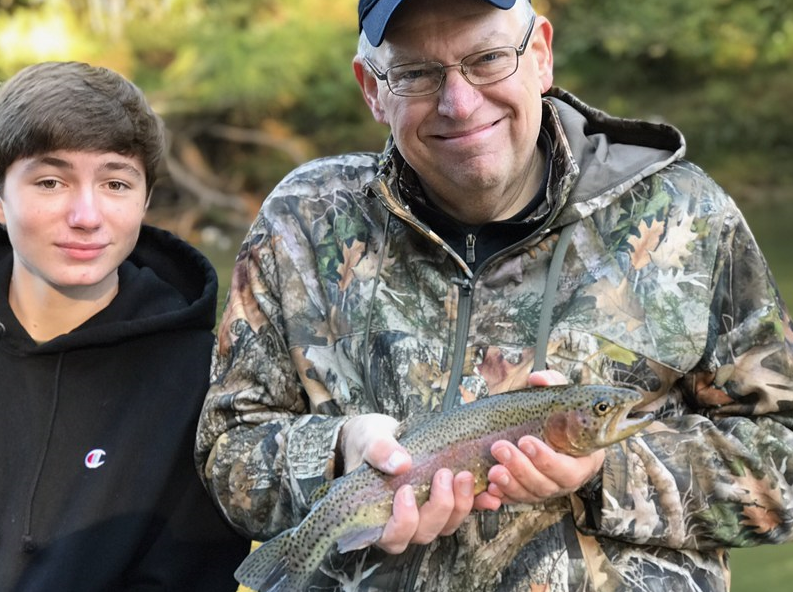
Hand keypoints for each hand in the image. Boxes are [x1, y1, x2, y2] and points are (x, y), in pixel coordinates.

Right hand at [339, 414, 475, 553]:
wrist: (382, 434)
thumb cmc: (368, 441)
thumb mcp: (369, 439)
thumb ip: (380, 451)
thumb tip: (400, 464)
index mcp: (378, 516)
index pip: (393, 536)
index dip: (404, 521)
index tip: (406, 491)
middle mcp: (404, 522)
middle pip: (425, 532)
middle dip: (439, 507)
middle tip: (444, 475)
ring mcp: (426, 514)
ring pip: (447, 525)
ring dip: (460, 505)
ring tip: (465, 476)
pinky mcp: (445, 501)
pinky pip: (465, 512)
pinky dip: (478, 504)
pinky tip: (489, 493)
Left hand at [473, 369, 603, 509]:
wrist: (550, 428)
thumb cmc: (560, 415)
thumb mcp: (560, 398)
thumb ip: (553, 384)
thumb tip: (538, 378)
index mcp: (581, 462)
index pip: (569, 471)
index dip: (547, 461)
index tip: (526, 441)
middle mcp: (564, 481)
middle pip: (545, 486)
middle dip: (521, 469)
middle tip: (500, 448)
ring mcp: (544, 489)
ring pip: (528, 495)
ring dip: (509, 484)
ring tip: (493, 469)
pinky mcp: (526, 493)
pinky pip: (513, 501)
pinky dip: (500, 497)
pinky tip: (488, 489)